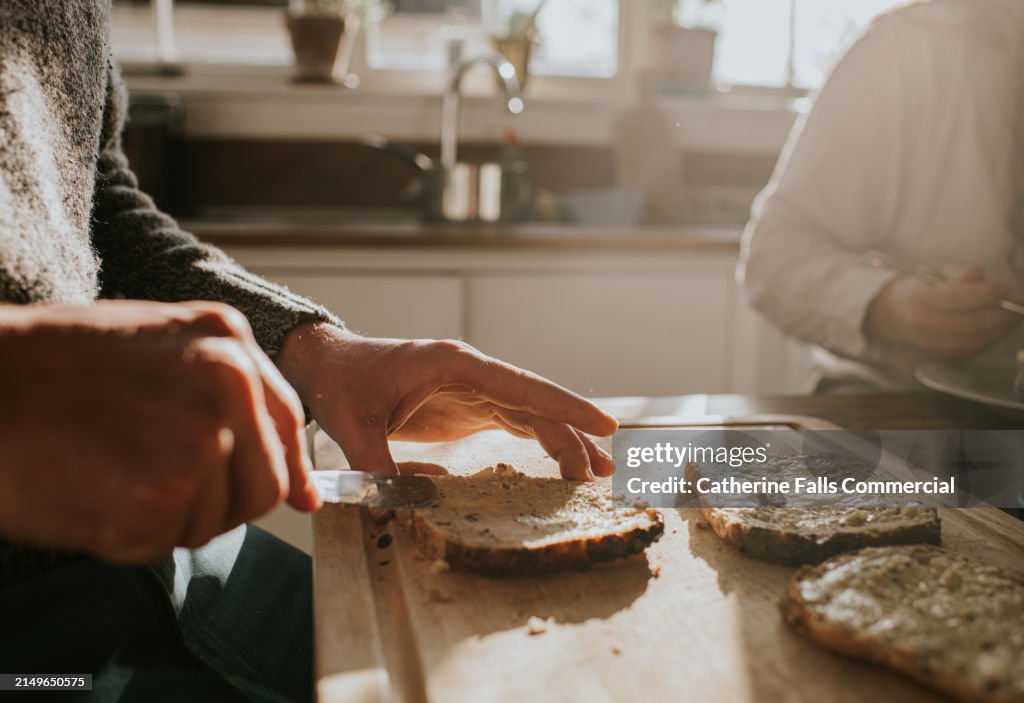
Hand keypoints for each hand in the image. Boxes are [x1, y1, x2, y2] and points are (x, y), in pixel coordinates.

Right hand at [0, 301, 317, 562]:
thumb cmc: (50, 367)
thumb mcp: (157, 348)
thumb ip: (236, 401)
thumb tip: (305, 492)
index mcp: (229, 341)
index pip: (288, 423)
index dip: (284, 465)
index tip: (291, 494)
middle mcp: (228, 386)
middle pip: (266, 484)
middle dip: (224, 499)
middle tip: (162, 486)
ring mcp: (197, 443)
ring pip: (219, 520)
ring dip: (174, 517)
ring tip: (113, 475)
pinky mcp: (158, 500)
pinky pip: (167, 543)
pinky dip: (131, 536)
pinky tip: (93, 494)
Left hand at [276, 324, 618, 480]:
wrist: (329, 366)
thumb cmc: (342, 385)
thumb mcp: (350, 424)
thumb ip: (375, 463)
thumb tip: (395, 509)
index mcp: (452, 365)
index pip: (520, 384)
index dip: (564, 404)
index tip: (604, 423)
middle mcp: (473, 373)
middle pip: (536, 402)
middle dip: (574, 433)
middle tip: (605, 471)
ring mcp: (474, 389)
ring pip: (533, 413)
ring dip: (564, 440)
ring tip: (597, 473)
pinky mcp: (469, 407)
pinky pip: (516, 422)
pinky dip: (542, 441)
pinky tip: (562, 464)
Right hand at [866, 266, 1017, 361]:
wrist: (898, 314)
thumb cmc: (922, 287)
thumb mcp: (935, 271)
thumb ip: (957, 273)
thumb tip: (978, 275)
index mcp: (918, 300)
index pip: (956, 298)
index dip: (985, 294)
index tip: (1003, 287)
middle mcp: (922, 326)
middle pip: (970, 324)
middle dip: (1001, 314)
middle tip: (1018, 302)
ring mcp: (932, 345)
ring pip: (976, 340)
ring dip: (1001, 328)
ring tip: (1013, 314)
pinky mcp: (942, 356)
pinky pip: (974, 349)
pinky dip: (991, 337)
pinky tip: (999, 325)